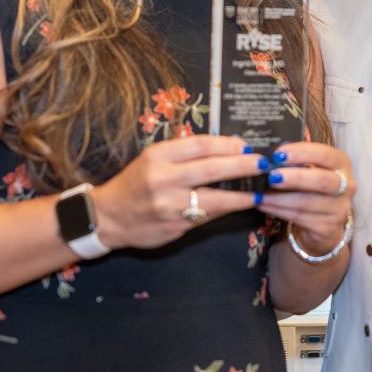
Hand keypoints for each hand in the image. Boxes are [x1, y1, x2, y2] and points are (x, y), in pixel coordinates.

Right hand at [92, 135, 262, 250]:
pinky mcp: (176, 227)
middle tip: (264, 164)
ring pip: (215, 198)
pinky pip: (207, 216)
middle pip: (212, 168)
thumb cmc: (135, 183)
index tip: (246, 145)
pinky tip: (241, 204)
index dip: (227, 144)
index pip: (200, 145)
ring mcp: (170, 206)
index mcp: (158, 157)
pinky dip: (227, 209)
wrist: (108, 217)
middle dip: (243, 165)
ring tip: (261, 189)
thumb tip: (224, 148)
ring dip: (242, 194)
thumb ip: (182, 154)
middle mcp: (163, 179)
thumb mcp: (151, 159)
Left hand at [258, 141, 354, 255]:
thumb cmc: (311, 188)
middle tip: (271, 176)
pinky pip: (299, 217)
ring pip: (307, 202)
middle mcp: (346, 185)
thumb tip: (268, 155)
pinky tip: (263, 205)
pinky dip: (278, 210)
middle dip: (295, 178)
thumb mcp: (309, 169)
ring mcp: (339, 209)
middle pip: (321, 180)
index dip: (302, 152)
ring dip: (279, 198)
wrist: (322, 223)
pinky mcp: (327, 227)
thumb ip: (295, 161)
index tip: (278, 154)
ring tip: (259, 194)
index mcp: (341, 164)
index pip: (325, 154)